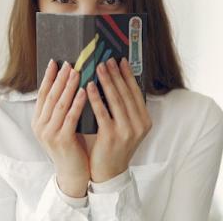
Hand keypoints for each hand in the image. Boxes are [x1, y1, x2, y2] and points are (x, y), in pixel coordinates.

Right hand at [31, 59, 89, 196]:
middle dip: (59, 78)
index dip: (48, 77)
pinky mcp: (62, 140)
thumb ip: (60, 109)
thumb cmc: (70, 147)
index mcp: (38, 121)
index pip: (42, 94)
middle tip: (68, 62)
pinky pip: (70, 117)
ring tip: (76, 71)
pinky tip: (83, 91)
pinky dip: (77, 103)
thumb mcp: (60, 126)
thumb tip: (67, 84)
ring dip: (68, 86)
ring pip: (59, 104)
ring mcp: (49, 133)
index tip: (54, 62)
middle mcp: (40, 126)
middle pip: (50, 96)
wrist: (72, 173)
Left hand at [85, 56, 152, 182]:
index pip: (135, 92)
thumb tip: (115, 81)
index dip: (128, 75)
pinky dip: (95, 98)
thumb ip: (124, 108)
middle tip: (107, 58)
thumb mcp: (125, 126)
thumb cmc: (113, 145)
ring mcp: (127, 131)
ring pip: (116, 100)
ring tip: (99, 67)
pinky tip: (88, 86)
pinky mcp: (111, 136)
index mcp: (144, 120)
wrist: (109, 172)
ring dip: (107, 81)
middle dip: (116, 74)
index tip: (120, 60)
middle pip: (126, 93)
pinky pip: (102, 112)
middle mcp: (139, 125)